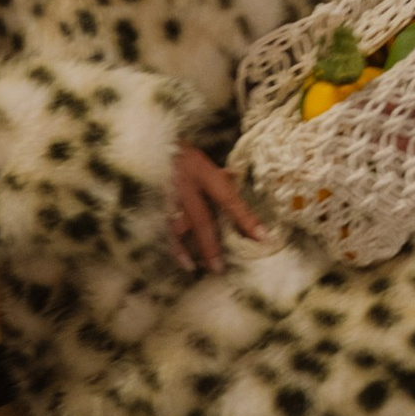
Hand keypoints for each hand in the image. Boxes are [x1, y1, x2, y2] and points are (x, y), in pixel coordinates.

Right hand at [171, 142, 266, 274]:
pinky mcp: (159, 208)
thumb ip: (225, 177)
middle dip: (212, 245)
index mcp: (202, 172)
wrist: (153, 148)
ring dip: (195, 250)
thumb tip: (241, 183)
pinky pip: (168, 231)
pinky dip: (177, 249)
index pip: (227, 198)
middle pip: (201, 219)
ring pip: (181, 229)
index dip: (244, 218)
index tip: (262, 237)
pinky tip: (187, 263)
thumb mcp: (208, 162)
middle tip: (221, 267)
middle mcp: (185, 186)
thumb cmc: (186, 156)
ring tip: (209, 267)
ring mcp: (170, 198)